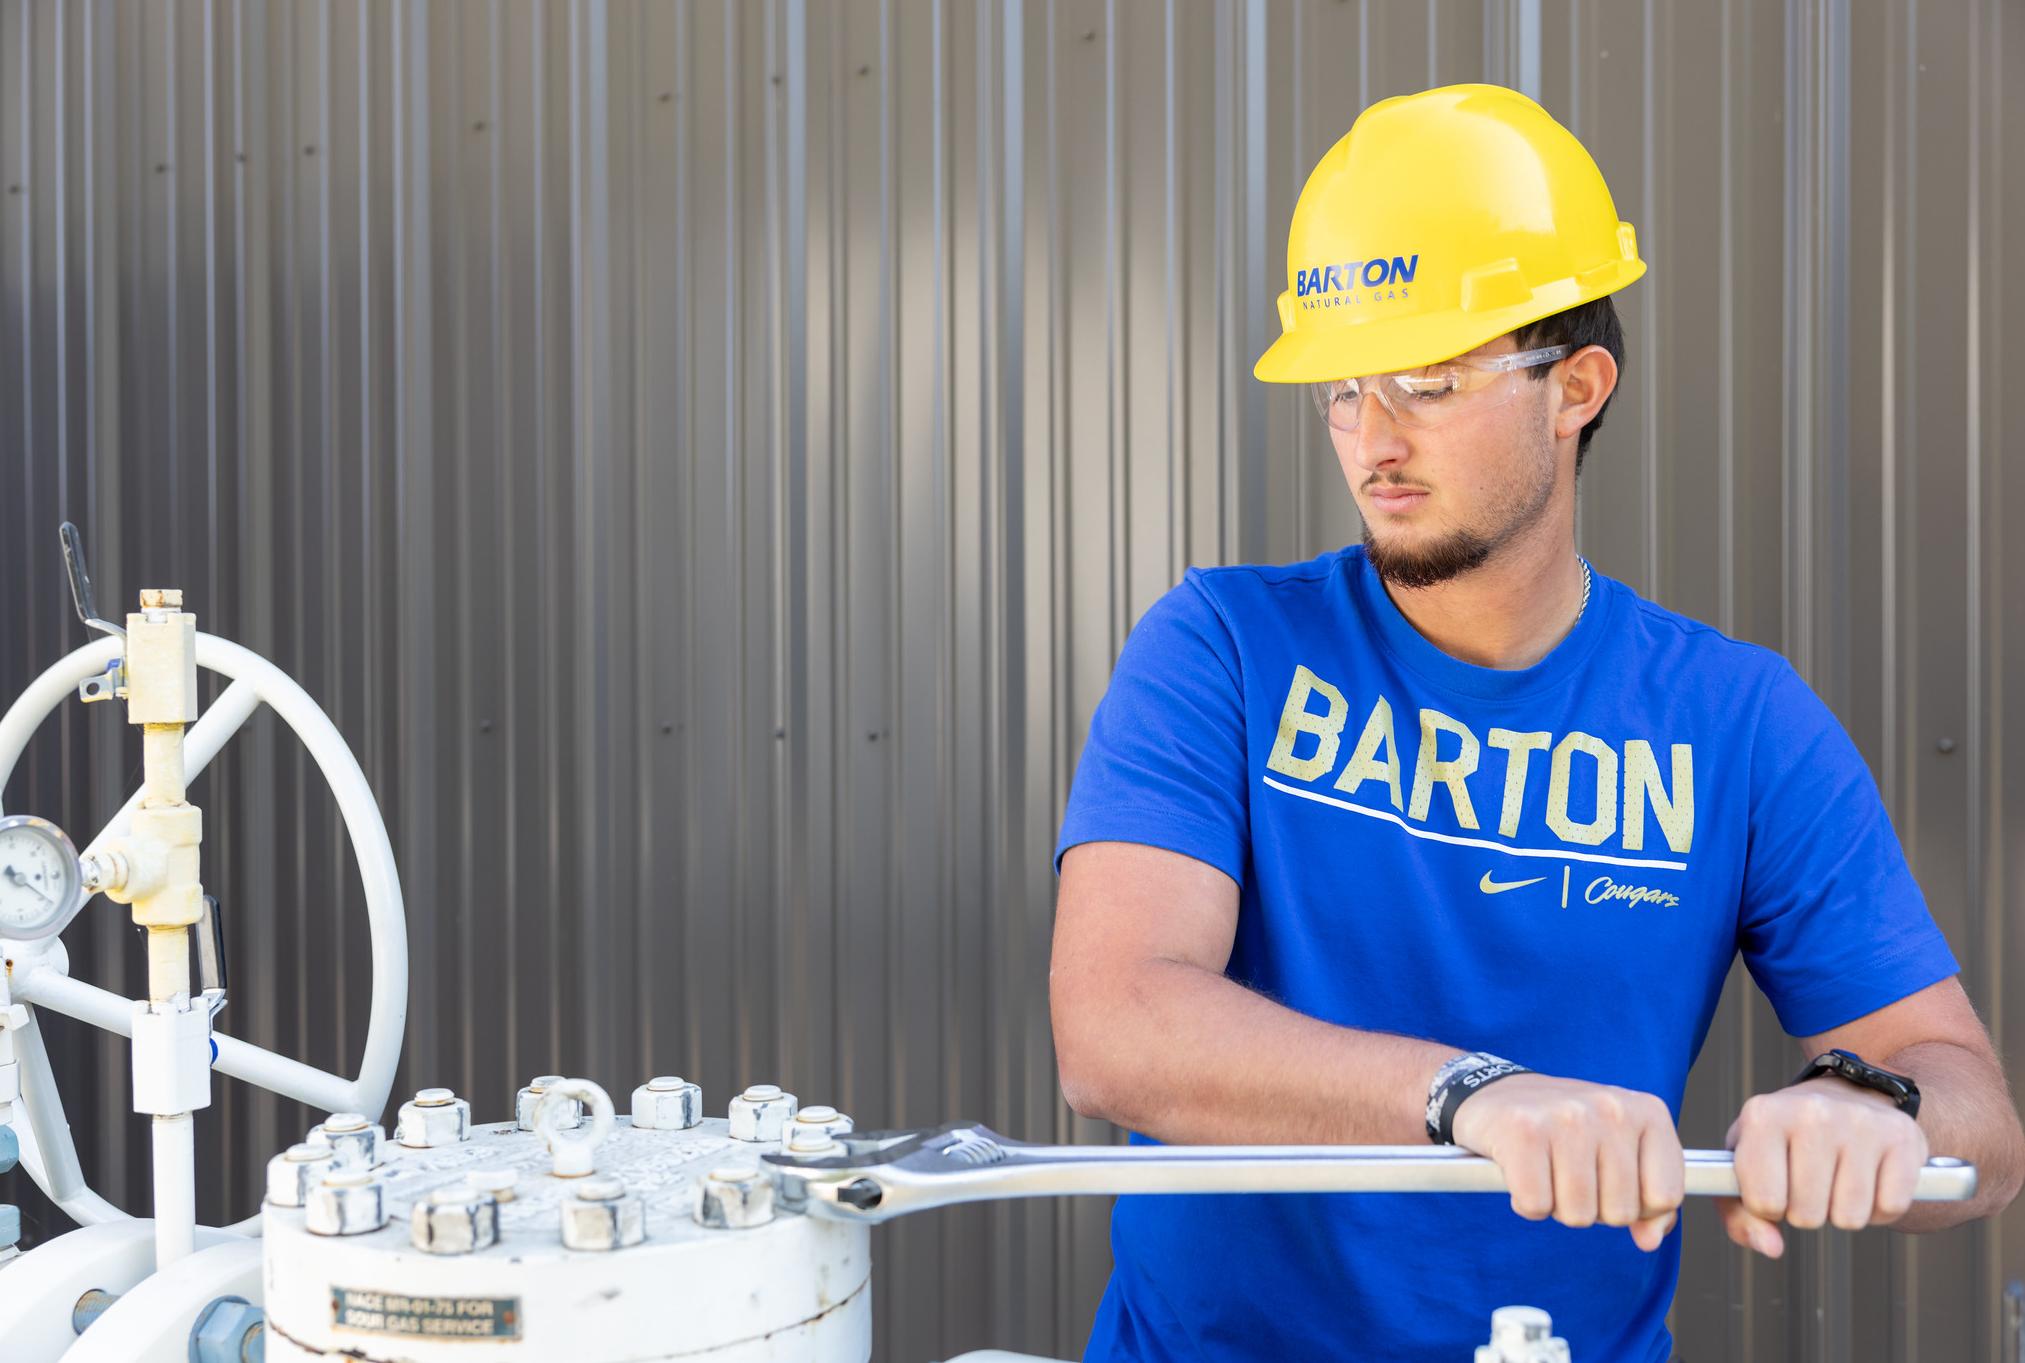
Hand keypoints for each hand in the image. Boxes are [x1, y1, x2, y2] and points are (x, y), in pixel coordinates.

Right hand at [1451, 1072, 1683, 1250]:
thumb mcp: (1619, 1153)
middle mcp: (1611, 1108)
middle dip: (1593, 1208)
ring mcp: (1567, 1117)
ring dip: (1557, 1206)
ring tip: (1547, 1172)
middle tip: (1572, 1175)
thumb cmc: (1565, 1130)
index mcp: (1647, 1112)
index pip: (1666, 1196)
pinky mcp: (1523, 1131)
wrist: (1495, 1092)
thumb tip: (1650, 1239)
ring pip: (1578, 1214)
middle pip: (1620, 1212)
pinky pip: (1536, 1205)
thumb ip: (1648, 1198)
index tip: (1614, 1187)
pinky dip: (1526, 1202)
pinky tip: (1522, 1173)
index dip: (1639, 1208)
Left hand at [1718, 1079, 1925, 1258]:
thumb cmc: (1785, 1142)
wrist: (1844, 1099)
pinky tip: (1868, 1179)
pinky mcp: (1901, 1136)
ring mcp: (1860, 1121)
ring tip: (1837, 1178)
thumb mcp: (1746, 1168)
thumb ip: (1741, 1216)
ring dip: (1843, 1211)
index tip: (1774, 1187)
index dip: (1768, 1209)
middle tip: (1809, 1182)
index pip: (1764, 1201)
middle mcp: (1812, 1112)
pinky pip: (1891, 1207)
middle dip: (1807, 1212)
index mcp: (1763, 1116)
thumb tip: (1771, 1247)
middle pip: (1808, 1214)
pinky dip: (1879, 1208)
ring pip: (1850, 1216)